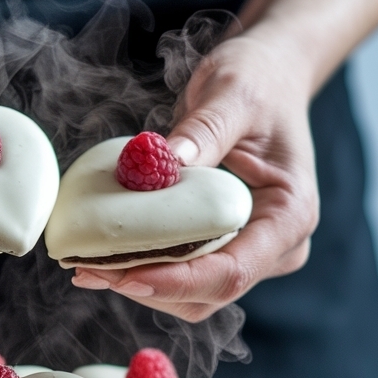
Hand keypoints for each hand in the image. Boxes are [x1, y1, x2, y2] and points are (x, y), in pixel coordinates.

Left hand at [71, 30, 319, 321]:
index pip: (233, 271)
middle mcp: (275, 247)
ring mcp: (249, 253)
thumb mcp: (234, 94)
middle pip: (207, 293)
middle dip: (147, 286)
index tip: (125, 274)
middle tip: (88, 269)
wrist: (265, 81)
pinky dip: (142, 269)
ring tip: (87, 264)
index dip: (177, 281)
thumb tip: (162, 162)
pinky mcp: (221, 250)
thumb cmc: (259, 82)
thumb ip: (204, 130)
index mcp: (290, 216)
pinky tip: (104, 255)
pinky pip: (180, 276)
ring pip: (190, 296)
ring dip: (138, 283)